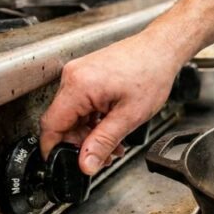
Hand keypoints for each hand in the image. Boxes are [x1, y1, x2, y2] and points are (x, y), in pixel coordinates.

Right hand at [40, 30, 181, 175]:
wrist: (162, 49)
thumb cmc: (152, 73)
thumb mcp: (130, 116)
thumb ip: (104, 142)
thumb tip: (86, 164)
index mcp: (79, 86)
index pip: (52, 125)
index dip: (54, 149)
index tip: (62, 164)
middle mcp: (73, 77)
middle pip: (62, 121)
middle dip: (80, 144)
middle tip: (102, 157)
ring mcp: (79, 73)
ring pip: (73, 114)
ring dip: (89, 133)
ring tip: (113, 144)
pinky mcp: (86, 74)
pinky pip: (80, 103)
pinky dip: (92, 119)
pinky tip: (110, 127)